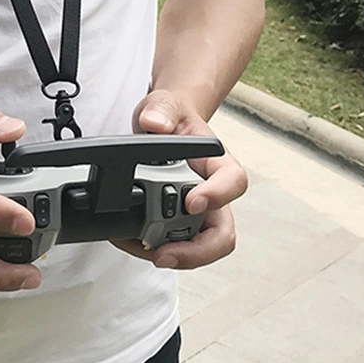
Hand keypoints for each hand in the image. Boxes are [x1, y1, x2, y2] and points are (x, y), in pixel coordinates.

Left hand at [111, 89, 247, 269]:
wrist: (160, 125)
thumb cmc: (170, 117)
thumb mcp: (163, 105)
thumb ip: (161, 110)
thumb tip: (155, 123)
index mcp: (217, 163)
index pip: (233, 182)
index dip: (218, 195)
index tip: (192, 202)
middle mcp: (213, 193)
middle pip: (222, 233)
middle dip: (197, 252)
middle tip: (165, 254)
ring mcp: (197, 213)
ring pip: (200, 248)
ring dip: (174, 256)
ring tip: (139, 248)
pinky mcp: (176, 223)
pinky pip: (173, 245)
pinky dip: (152, 249)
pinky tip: (130, 240)